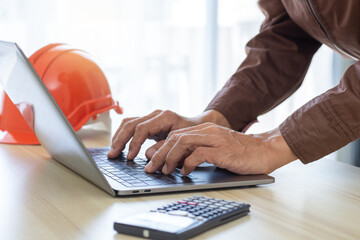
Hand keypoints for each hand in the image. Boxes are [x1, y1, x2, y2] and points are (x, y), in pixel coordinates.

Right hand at [108, 110, 229, 159]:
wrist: (199, 126)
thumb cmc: (194, 135)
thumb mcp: (184, 143)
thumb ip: (166, 148)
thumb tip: (147, 155)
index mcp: (165, 117)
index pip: (142, 128)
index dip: (134, 143)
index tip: (130, 157)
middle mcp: (156, 115)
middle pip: (131, 123)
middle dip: (120, 140)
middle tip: (113, 154)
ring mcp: (151, 117)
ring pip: (128, 123)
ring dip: (119, 137)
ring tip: (112, 151)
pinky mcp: (149, 123)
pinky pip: (132, 126)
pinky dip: (123, 135)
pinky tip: (119, 146)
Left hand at [145, 123, 297, 174]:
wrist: (265, 150)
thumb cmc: (241, 152)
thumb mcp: (216, 148)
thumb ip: (198, 151)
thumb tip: (179, 163)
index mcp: (205, 129)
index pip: (175, 135)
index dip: (160, 148)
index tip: (151, 160)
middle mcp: (208, 131)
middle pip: (175, 138)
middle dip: (159, 153)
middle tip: (151, 167)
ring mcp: (215, 139)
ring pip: (183, 143)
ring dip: (170, 158)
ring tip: (165, 171)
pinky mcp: (222, 150)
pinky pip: (198, 154)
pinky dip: (188, 163)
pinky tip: (185, 171)